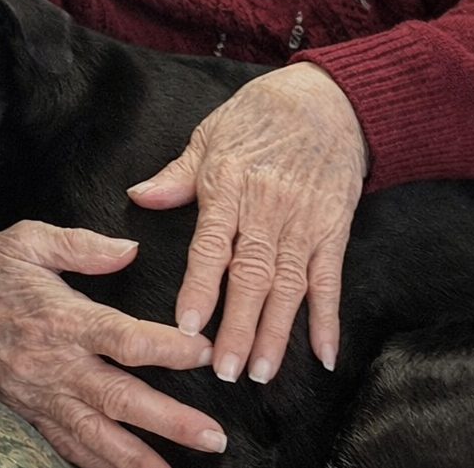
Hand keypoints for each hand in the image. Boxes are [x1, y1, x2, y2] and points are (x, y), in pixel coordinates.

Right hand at [0, 220, 227, 467]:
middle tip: (212, 436)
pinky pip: (63, 445)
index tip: (205, 352)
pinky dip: (93, 464)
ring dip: (137, 459)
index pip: (126, 340)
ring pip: (95, 436)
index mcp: (62, 318)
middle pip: (120, 400)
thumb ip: (82, 245)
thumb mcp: (29, 240)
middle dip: (170, 422)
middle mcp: (55, 364)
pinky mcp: (28, 410)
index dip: (170, 349)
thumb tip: (130, 249)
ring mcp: (40, 394)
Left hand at [128, 63, 367, 384]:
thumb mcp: (209, 137)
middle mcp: (267, 211)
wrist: (327, 100)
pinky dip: (328, 318)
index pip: (211, 247)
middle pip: (252, 277)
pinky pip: (331, 280)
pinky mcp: (334, 231)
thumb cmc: (258, 116)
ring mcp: (303, 224)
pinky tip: (324, 354)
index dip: (200, 288)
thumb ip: (176, 176)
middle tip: (227, 370)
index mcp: (229, 189)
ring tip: (262, 372)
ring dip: (277, 333)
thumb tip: (139, 196)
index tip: (187, 325)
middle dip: (239, 328)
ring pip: (289, 287)